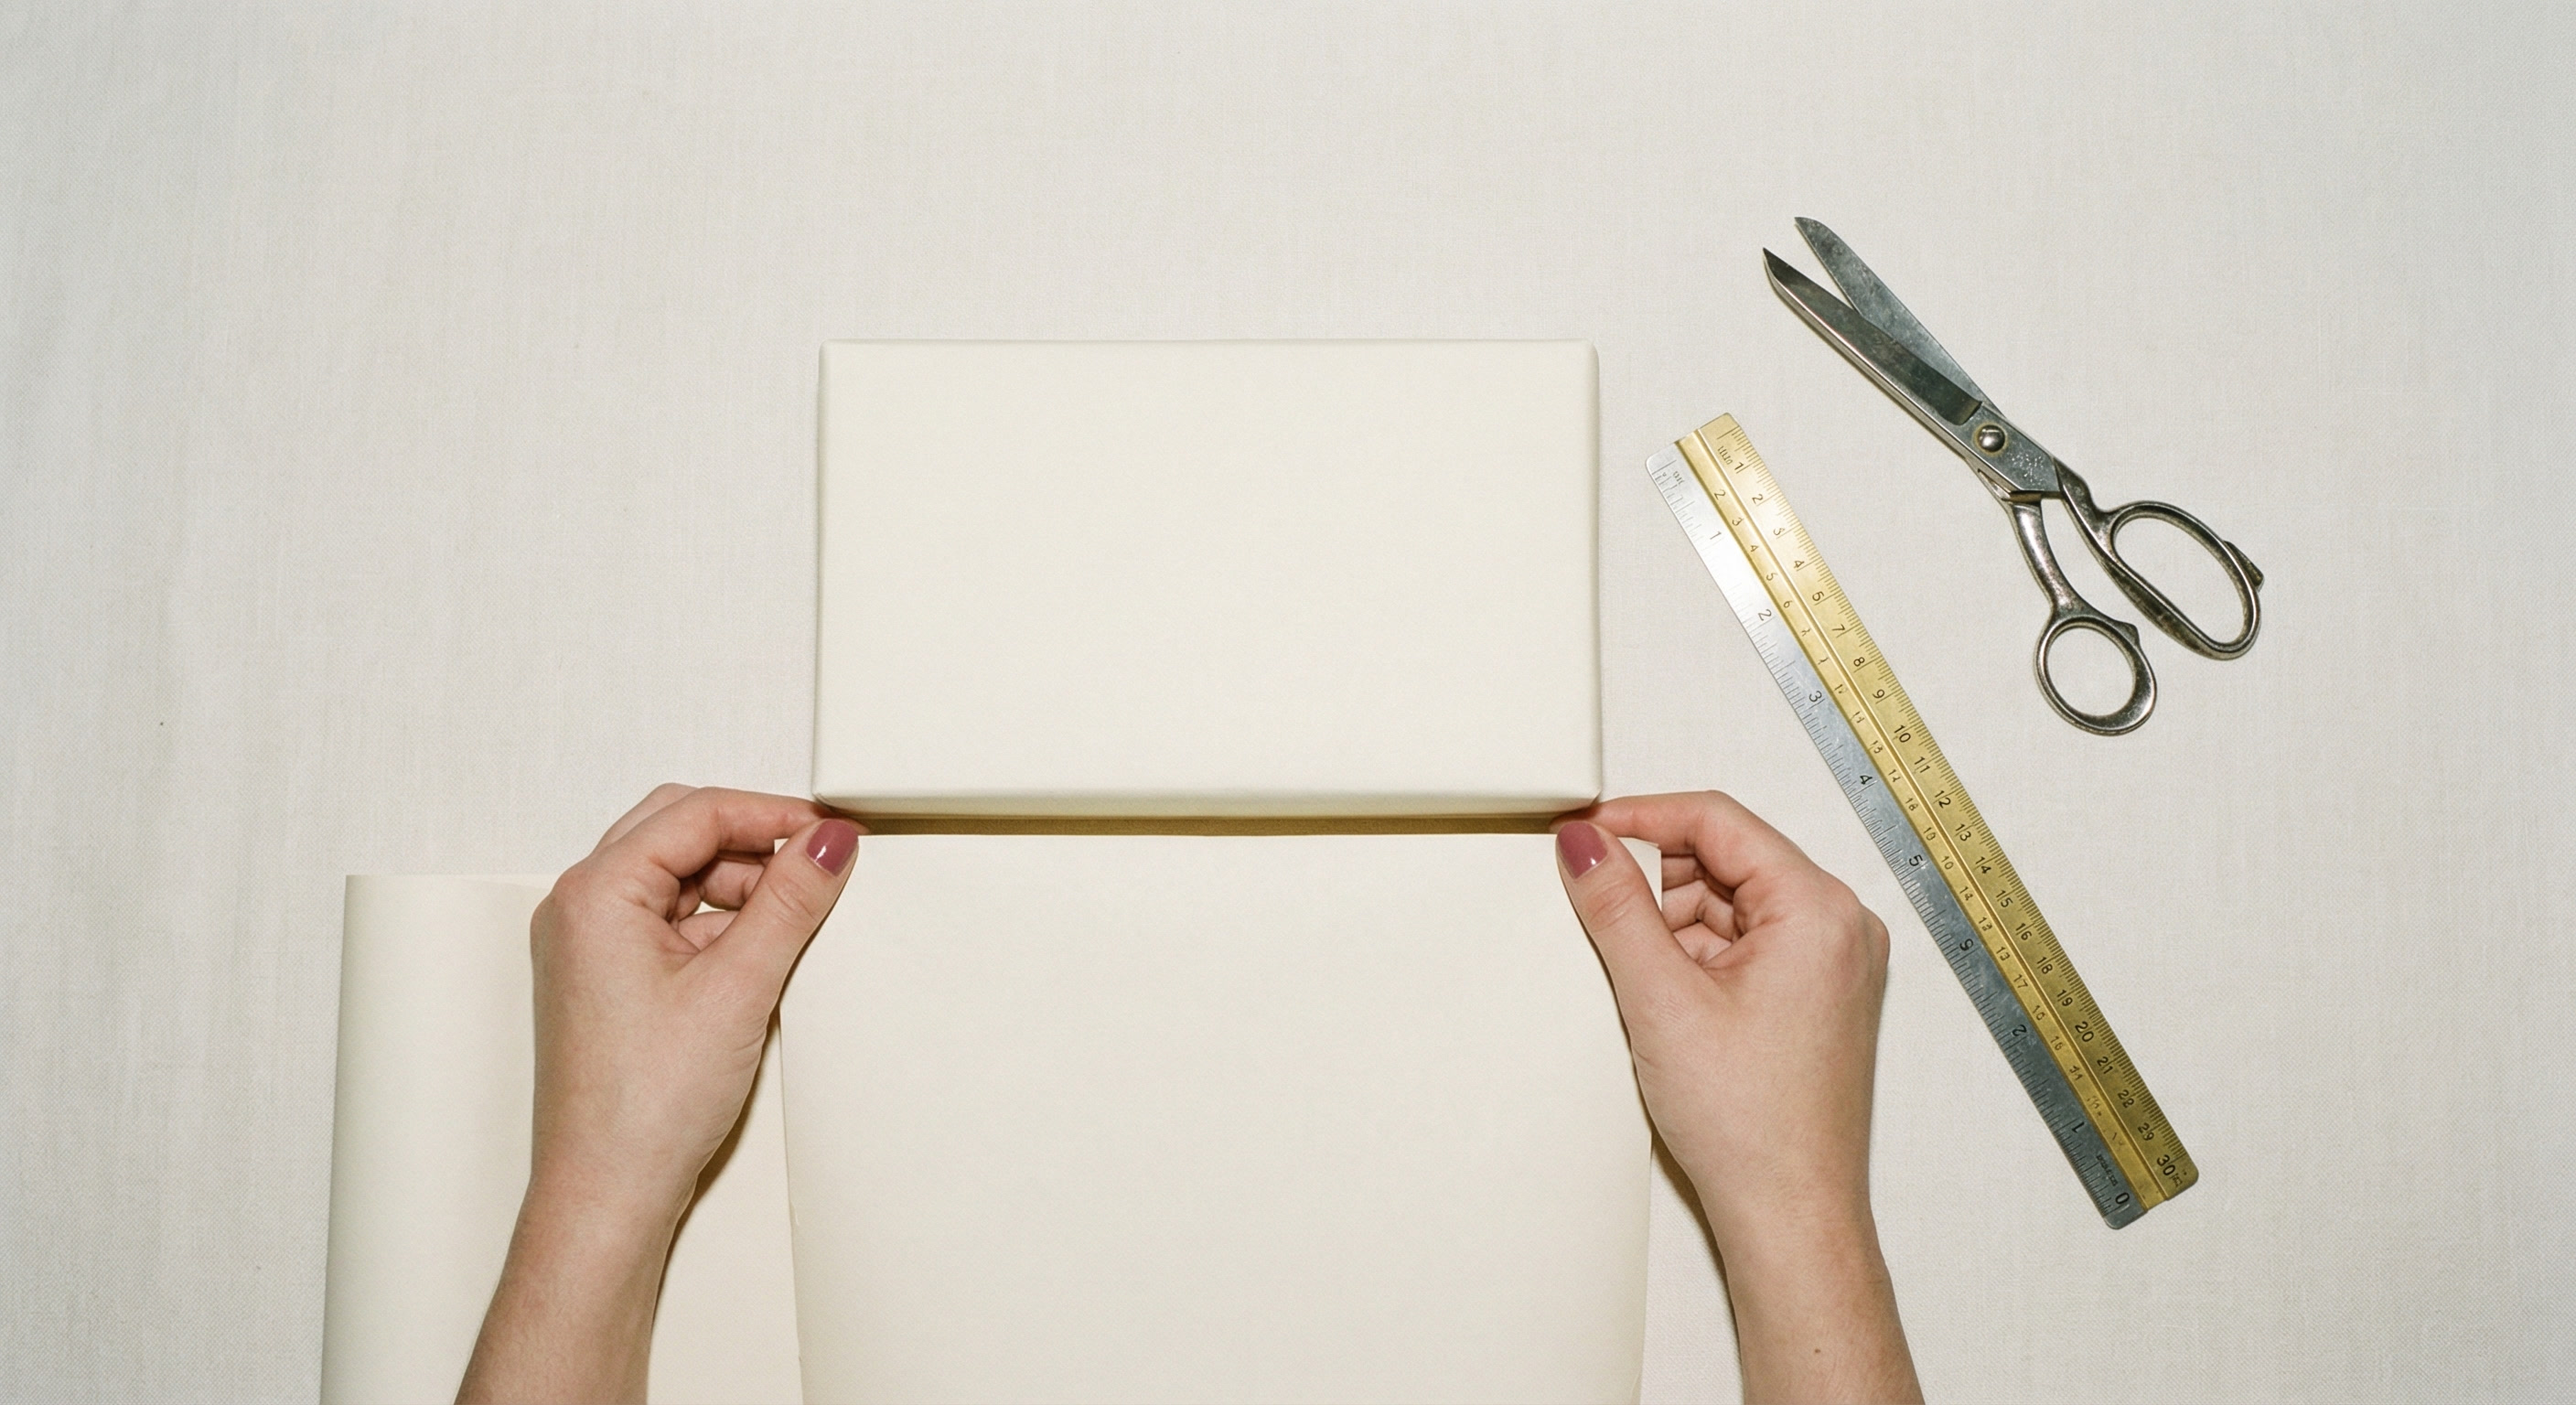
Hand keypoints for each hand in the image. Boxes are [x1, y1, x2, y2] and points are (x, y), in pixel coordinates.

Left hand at [460, 785, 859, 1404]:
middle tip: (819, 865)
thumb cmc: (642, 1108)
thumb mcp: (738, 986)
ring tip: (798, 920)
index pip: (695, 813)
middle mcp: (580, 911)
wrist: (608, 1194)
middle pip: (680, 833)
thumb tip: (828, 842)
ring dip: (741, 886)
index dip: (772, 815)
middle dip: (755, 843)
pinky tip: (764, 954)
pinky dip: (722, 926)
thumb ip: (790, 901)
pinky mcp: (610, 982)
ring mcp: (590, 948)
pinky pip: (672, 923)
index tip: (831, 834)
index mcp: (594, 894)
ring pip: (679, 878)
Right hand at [1556, 791, 1918, 1403]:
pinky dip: (1697, 961)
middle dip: (1658, 883)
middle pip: (1726, 860)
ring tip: (1644, 987)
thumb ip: (1616, 906)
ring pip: (1731, 905)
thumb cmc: (1753, 1127)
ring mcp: (1832, 966)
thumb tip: (1584, 841)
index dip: (1642, 818)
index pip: (1719, 820)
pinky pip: (1745, 946)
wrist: (1790, 1215)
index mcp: (1819, 911)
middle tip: (1603, 919)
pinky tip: (1666, 1005)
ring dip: (1674, 928)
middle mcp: (1840, 929)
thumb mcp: (1661, 998)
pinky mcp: (1815, 999)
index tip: (1585, 833)